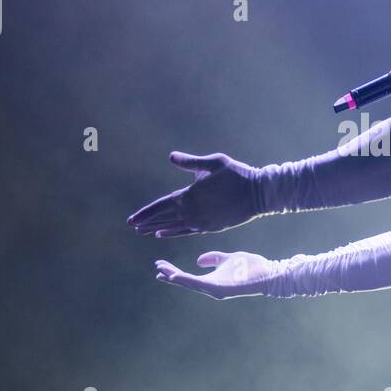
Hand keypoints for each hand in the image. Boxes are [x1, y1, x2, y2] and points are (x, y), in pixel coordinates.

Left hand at [128, 151, 258, 237]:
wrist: (259, 194)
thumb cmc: (237, 174)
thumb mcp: (214, 163)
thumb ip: (191, 163)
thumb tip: (171, 157)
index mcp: (191, 196)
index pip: (161, 206)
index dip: (145, 213)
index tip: (130, 220)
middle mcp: (193, 212)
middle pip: (164, 219)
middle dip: (147, 222)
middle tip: (132, 226)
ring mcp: (202, 222)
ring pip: (174, 227)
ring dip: (158, 229)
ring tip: (144, 232)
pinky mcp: (211, 227)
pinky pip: (186, 232)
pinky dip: (173, 233)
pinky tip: (163, 234)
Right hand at [153, 251, 278, 299]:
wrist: (269, 273)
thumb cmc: (251, 267)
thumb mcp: (228, 258)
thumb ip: (214, 258)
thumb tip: (198, 261)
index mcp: (212, 281)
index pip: (188, 276)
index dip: (173, 271)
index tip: (160, 264)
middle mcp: (211, 288)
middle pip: (185, 282)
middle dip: (170, 275)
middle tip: (157, 267)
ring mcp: (216, 290)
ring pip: (190, 284)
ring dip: (175, 278)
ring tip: (162, 272)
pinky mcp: (221, 290)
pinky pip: (200, 285)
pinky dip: (188, 281)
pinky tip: (177, 276)